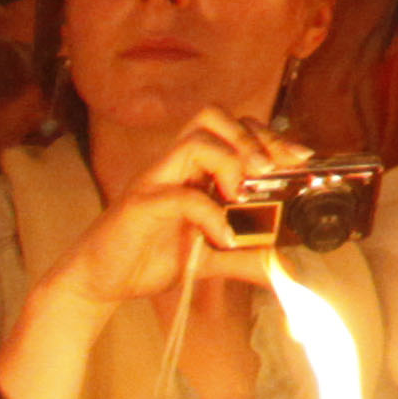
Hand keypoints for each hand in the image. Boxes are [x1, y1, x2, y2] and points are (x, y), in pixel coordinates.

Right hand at [38, 112, 274, 313]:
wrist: (97, 281)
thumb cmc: (148, 256)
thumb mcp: (207, 257)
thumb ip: (243, 256)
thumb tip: (281, 263)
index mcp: (192, 168)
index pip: (233, 127)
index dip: (268, 135)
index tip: (300, 158)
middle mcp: (173, 165)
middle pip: (212, 117)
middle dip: (251, 136)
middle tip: (273, 168)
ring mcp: (155, 181)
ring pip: (194, 141)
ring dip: (229, 160)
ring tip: (246, 191)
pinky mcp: (140, 205)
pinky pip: (179, 196)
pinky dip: (210, 214)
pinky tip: (223, 237)